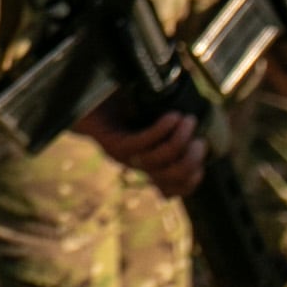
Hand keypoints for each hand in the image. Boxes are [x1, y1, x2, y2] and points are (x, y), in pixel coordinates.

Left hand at [73, 105, 206, 199]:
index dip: (191, 181)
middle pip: (171, 177)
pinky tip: (171, 117)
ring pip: (158, 160)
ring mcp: (124, 156)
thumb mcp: (150, 113)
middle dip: (191, 161)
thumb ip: (171, 120)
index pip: (172, 188)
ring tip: (188, 120)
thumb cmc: (119, 102)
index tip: (204, 161)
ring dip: (179, 140)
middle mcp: (136, 164)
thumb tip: (200, 115)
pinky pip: (141, 143)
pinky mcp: (112, 144)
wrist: (82, 97)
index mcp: (147, 162)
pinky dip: (160, 130)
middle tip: (200, 140)